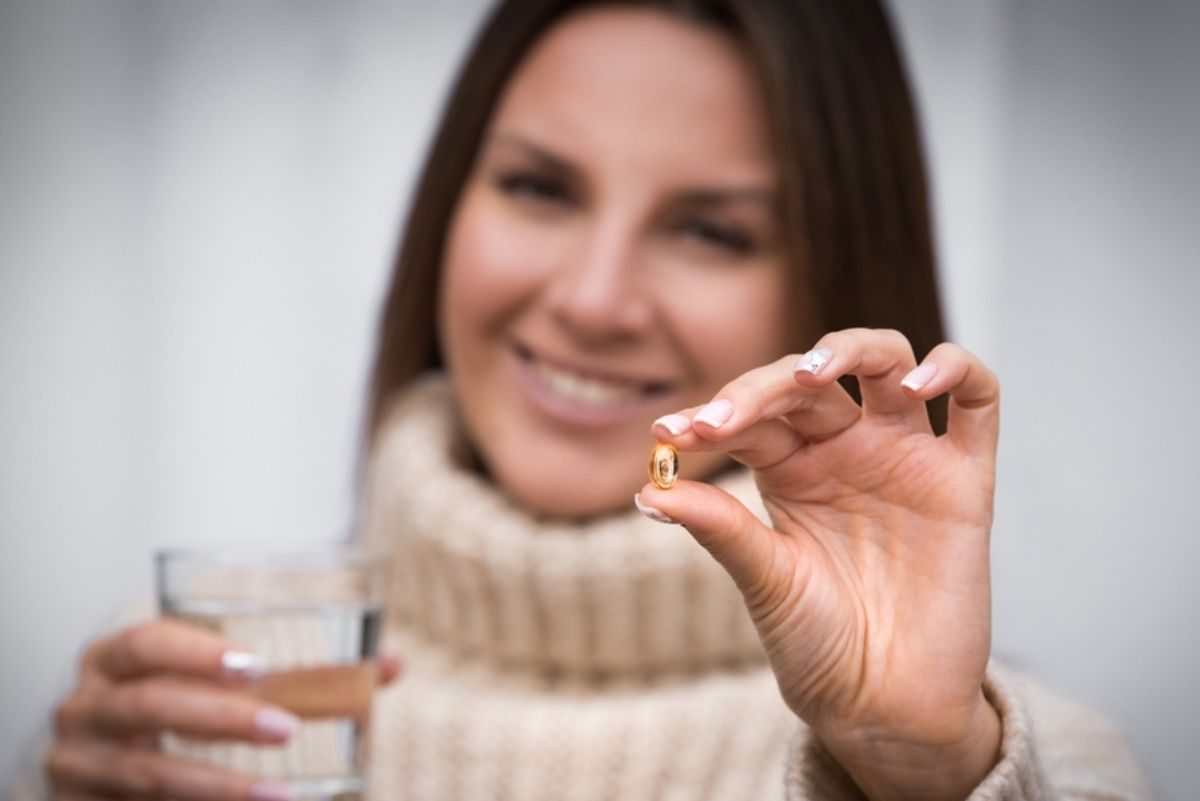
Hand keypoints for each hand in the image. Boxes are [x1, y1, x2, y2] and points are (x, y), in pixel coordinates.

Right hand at [46, 619, 401, 800]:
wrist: (105, 774)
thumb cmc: (173, 716)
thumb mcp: (219, 688)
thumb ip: (299, 678)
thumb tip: (391, 666)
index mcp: (113, 661)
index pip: (146, 643)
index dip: (196, 652)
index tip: (253, 666)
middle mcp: (84, 709)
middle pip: (148, 707)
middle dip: (220, 719)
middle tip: (284, 728)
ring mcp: (76, 767)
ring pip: (144, 776)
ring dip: (216, 787)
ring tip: (278, 797)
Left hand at [638, 329, 1001, 800]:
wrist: (886, 710)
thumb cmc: (819, 646)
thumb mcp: (764, 581)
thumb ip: (719, 527)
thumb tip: (648, 489)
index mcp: (791, 467)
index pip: (753, 414)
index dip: (712, 415)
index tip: (669, 434)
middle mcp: (846, 450)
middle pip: (810, 380)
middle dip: (763, 386)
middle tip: (725, 416)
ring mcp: (906, 457)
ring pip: (887, 362)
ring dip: (851, 350)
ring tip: (814, 373)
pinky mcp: (964, 480)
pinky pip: (977, 400)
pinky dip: (955, 370)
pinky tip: (918, 383)